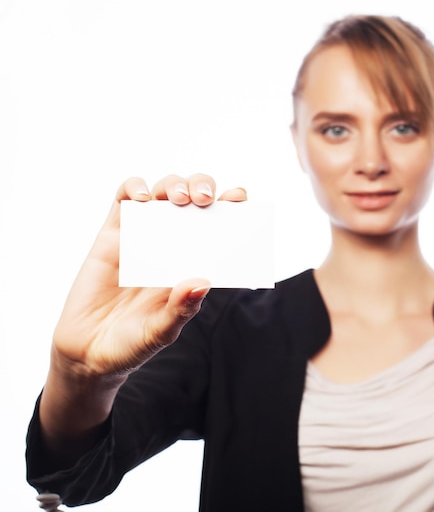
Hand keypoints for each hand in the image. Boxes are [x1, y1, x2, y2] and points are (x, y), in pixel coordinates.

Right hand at [51, 174, 246, 378]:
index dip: (231, 208)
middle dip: (202, 187)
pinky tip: (142, 199)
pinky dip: (134, 188)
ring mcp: (142, 238)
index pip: (218, 228)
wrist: (87, 354)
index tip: (240, 197)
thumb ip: (180, 310)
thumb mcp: (161, 332)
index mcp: (192, 265)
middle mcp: (171, 246)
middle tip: (205, 199)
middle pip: (192, 200)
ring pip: (162, 194)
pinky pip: (124, 200)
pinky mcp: (112, 236)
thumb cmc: (132, 344)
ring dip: (173, 185)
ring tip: (179, 199)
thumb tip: (202, 282)